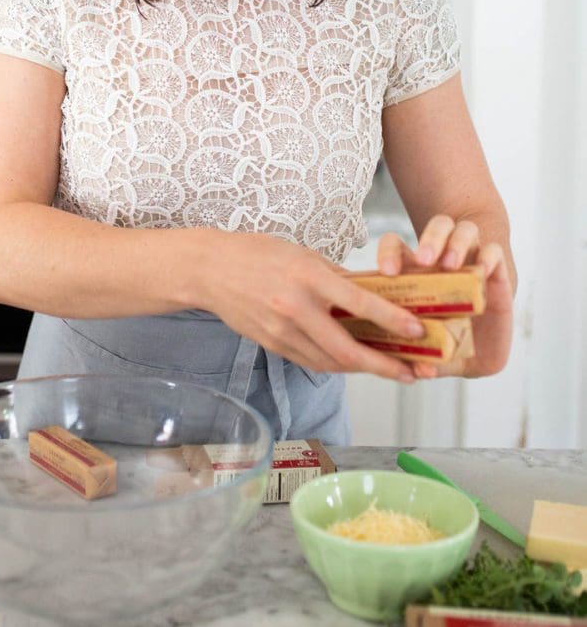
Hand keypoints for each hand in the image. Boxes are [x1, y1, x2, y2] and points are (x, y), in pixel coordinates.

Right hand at [204, 231, 429, 384]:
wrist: (209, 270)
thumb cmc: (258, 253)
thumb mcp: (303, 254)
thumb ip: (337, 277)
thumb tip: (373, 293)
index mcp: (308, 277)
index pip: (359, 304)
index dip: (392, 320)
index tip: (417, 331)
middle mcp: (295, 308)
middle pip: (347, 349)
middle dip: (383, 366)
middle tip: (411, 373)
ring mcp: (281, 331)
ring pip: (330, 362)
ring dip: (362, 370)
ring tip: (389, 370)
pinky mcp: (272, 345)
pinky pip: (311, 361)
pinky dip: (335, 364)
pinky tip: (352, 362)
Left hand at [376, 215, 513, 379]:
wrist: (481, 349)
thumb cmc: (444, 345)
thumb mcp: (433, 354)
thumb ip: (427, 360)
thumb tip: (422, 371)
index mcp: (416, 274)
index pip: (396, 246)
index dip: (389, 252)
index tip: (387, 272)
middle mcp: (442, 261)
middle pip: (436, 228)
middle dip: (429, 239)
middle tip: (423, 260)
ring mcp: (470, 262)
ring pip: (463, 230)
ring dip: (456, 243)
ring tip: (451, 265)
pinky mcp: (496, 272)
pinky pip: (494, 250)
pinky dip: (488, 256)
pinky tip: (482, 271)